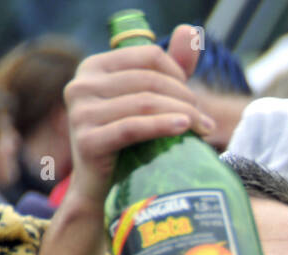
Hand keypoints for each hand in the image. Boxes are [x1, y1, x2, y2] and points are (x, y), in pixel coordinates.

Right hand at [41, 24, 209, 254]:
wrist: (104, 189)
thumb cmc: (132, 143)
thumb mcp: (149, 101)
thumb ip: (169, 68)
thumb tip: (190, 31)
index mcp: (94, 68)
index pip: (149, 56)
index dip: (180, 75)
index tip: (194, 98)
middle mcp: (81, 85)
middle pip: (151, 81)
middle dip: (186, 99)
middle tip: (207, 122)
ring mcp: (80, 112)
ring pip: (146, 103)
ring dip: (184, 115)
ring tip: (205, 130)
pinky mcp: (87, 140)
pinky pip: (134, 127)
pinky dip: (163, 126)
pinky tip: (186, 129)